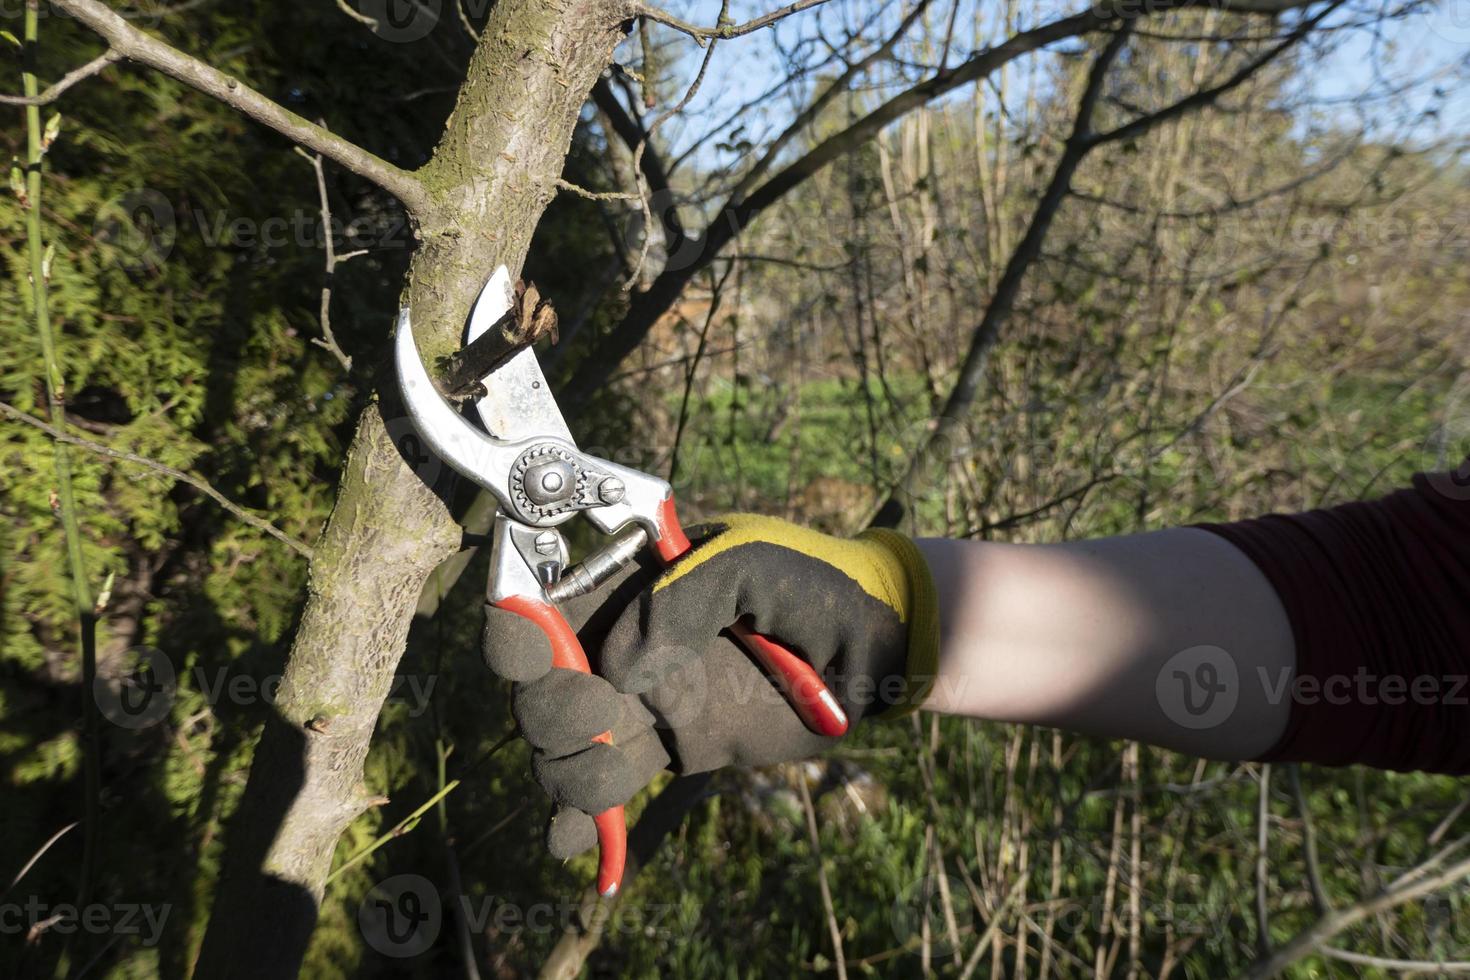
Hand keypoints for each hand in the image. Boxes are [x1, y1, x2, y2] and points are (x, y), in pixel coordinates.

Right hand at [482, 513, 938, 858]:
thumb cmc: (816, 582)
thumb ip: (678, 600)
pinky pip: (608, 795)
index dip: (517, 633)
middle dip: (552, 709)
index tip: (535, 651)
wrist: (878, 645)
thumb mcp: (748, 561)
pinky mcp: (673, 752)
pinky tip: (582, 843)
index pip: (537, 610)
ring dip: (569, 768)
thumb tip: (616, 670)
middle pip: (536, 692)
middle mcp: (617, 646)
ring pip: (563, 752)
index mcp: (623, 587)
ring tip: (621, 757)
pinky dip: (582, 827)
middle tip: (604, 710)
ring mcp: (641, 705)